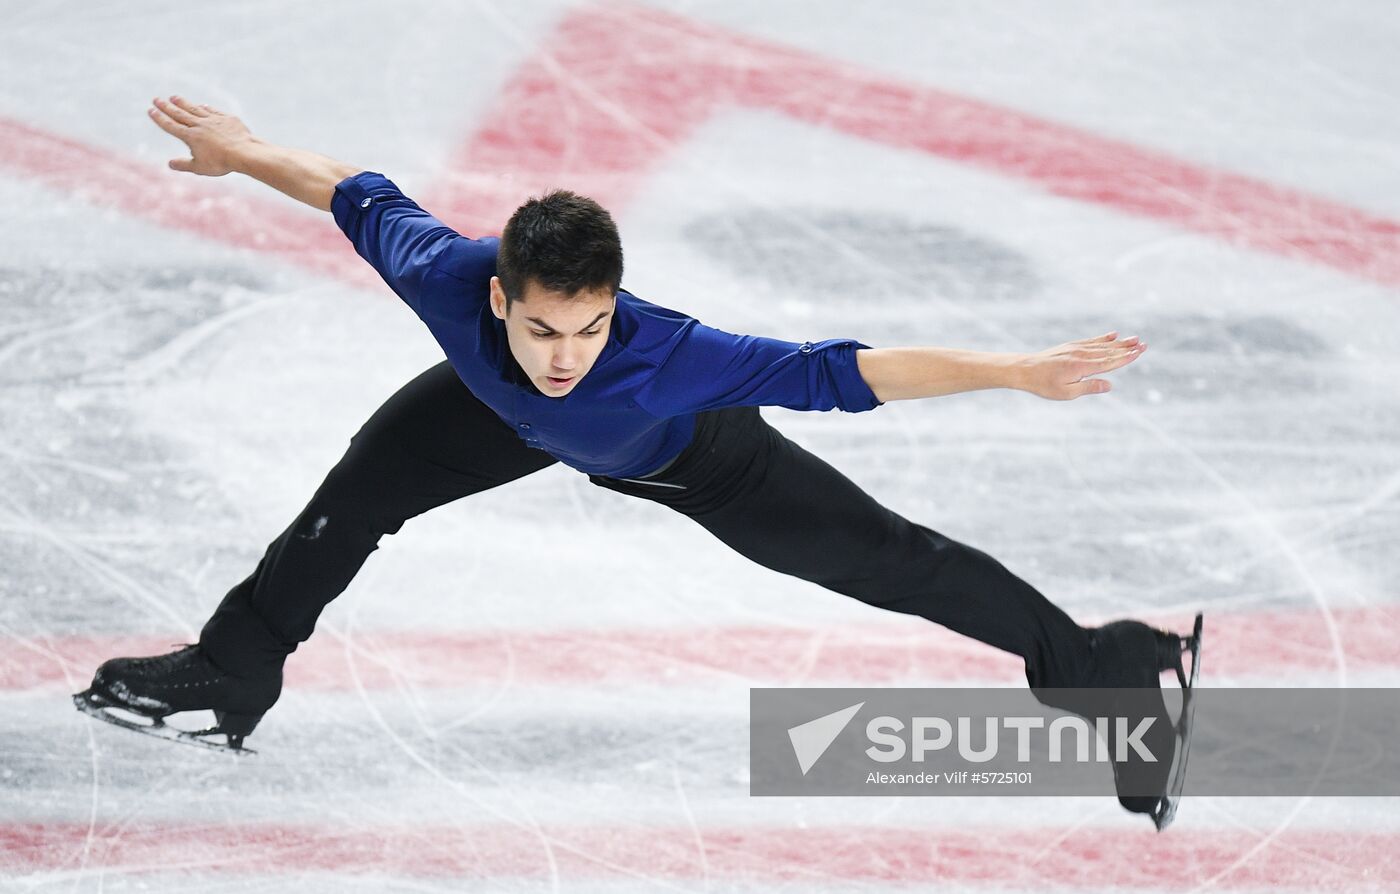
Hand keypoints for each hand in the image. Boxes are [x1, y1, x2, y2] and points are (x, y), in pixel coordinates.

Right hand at [147, 95, 253, 175]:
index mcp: (191, 136)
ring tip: (174, 97)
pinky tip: (202, 105)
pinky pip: (213, 111)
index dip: (160, 118)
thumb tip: (170, 164)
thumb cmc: (221, 162)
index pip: (171, 125)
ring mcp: (213, 120)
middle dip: (167, 106)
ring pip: (195, 109)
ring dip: (183, 103)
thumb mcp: (200, 167)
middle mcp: (200, 125)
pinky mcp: (227, 118)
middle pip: (180, 114)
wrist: (244, 152)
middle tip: (156, 98)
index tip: (151, 110)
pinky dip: (205, 108)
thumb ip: (184, 165)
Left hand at [1016, 332, 1145, 399]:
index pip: (1109, 362)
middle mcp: (1082, 355)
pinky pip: (1091, 341)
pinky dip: (1103, 338)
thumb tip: (1110, 385)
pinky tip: (1113, 334)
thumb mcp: (1066, 393)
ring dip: (1119, 342)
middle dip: (1127, 348)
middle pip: (1109, 351)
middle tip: (1144, 344)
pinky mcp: (1070, 346)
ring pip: (1102, 345)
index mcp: (1082, 367)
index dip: (1126, 358)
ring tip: (1134, 338)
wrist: (1024, 370)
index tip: (1139, 353)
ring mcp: (1076, 348)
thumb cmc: (1044, 385)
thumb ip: (1089, 388)